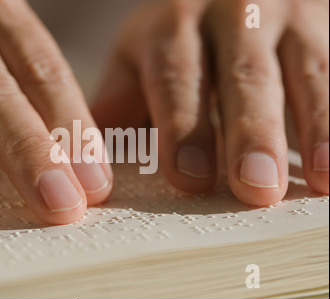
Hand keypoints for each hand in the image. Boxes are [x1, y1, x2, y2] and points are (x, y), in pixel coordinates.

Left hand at [92, 0, 328, 205]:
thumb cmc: (181, 34)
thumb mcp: (141, 53)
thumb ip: (121, 98)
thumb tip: (86, 154)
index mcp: (175, 27)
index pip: (177, 76)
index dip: (183, 126)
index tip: (189, 178)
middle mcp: (234, 15)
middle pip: (244, 75)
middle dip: (251, 131)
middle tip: (255, 187)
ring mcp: (288, 17)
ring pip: (306, 69)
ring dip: (318, 123)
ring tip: (323, 176)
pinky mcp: (324, 24)